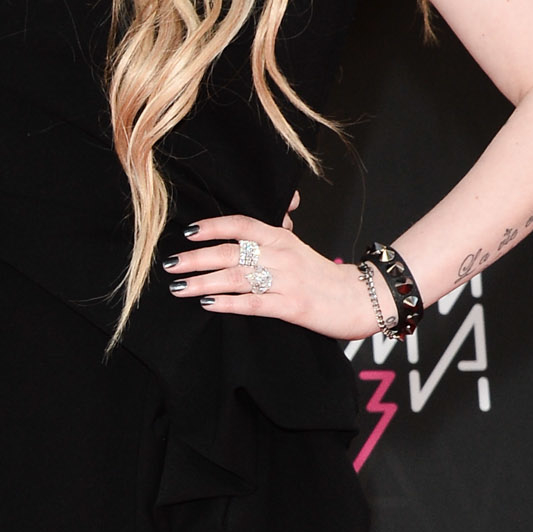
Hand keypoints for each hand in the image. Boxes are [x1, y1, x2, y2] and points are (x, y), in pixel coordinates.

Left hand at [163, 195, 368, 340]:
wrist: (363, 298)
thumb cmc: (324, 276)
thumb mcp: (298, 249)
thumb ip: (273, 238)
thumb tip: (246, 231)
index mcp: (282, 238)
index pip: (241, 225)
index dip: (212, 227)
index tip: (187, 232)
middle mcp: (282, 255)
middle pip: (231, 252)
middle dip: (196, 258)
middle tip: (169, 265)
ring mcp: (287, 280)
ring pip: (238, 277)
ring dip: (204, 281)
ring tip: (179, 287)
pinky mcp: (292, 306)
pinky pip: (254, 303)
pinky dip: (229, 303)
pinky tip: (208, 304)